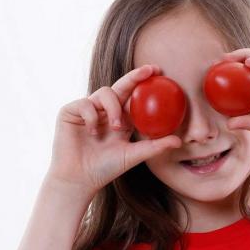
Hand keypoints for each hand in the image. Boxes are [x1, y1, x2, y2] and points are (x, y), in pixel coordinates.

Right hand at [46, 65, 182, 198]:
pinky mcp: (70, 112)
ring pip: (104, 93)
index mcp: (121, 118)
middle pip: (121, 87)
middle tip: (149, 71)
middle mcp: (105, 110)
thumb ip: (155, 146)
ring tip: (116, 127)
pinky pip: (85, 104)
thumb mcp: (134, 155)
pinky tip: (93, 132)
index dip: (144, 82)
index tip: (160, 72)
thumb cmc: (106, 168)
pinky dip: (91, 116)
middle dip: (135, 76)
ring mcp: (88, 109)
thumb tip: (179, 141)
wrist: (79, 179)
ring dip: (113, 108)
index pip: (134, 96)